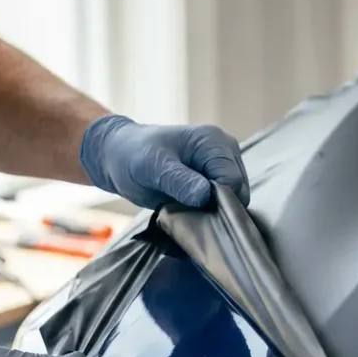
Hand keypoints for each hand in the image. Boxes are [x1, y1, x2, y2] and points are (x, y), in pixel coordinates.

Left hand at [79, 114, 249, 209]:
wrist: (119, 157)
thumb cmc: (133, 156)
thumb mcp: (153, 168)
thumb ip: (180, 181)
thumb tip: (205, 196)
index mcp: (214, 142)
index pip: (233, 181)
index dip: (220, 202)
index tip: (196, 213)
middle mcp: (224, 152)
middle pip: (238, 192)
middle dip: (217, 208)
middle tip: (188, 214)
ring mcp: (220, 168)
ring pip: (231, 201)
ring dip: (212, 212)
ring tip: (185, 211)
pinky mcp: (213, 181)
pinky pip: (220, 204)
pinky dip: (207, 212)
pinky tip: (188, 212)